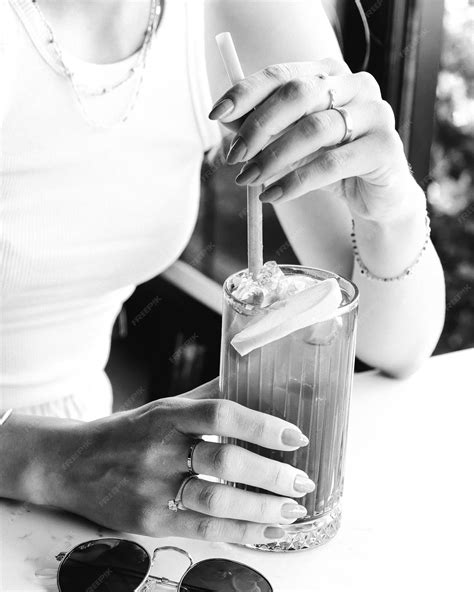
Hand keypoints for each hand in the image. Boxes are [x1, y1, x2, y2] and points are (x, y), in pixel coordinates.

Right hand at [45, 379, 312, 543]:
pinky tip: (267, 531)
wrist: (72, 464)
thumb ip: (207, 397)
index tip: (296, 436)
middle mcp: (161, 449)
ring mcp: (153, 488)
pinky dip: (242, 532)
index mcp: (168, 414)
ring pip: (217, 501)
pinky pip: (203, 530)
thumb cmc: (128, 432)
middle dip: (272, 473)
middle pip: (225, 461)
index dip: (263, 424)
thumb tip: (253, 378)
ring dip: (262, 508)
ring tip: (292, 509)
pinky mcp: (150, 521)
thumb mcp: (163, 405)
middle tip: (302, 479)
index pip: (222, 413)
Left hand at [209, 59, 422, 223]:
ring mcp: (375, 113)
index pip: (282, 74)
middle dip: (258, 127)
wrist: (377, 197)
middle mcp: (356, 84)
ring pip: (314, 129)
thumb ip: (266, 131)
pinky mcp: (385, 147)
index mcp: (330, 75)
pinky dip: (295, 181)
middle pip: (298, 95)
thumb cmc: (332, 164)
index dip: (246, 92)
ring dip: (273, 157)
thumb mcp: (293, 145)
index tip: (216, 114)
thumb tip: (227, 123)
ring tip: (249, 180)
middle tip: (234, 157)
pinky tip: (272, 195)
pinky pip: (332, 164)